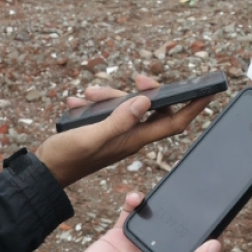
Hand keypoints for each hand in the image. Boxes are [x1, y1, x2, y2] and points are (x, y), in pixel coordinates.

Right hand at [35, 75, 214, 186]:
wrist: (43, 174)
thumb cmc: (66, 159)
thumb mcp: (91, 136)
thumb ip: (118, 120)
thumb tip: (144, 101)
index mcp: (134, 140)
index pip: (174, 122)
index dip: (193, 107)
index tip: (208, 91)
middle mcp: (130, 137)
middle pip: (152, 108)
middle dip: (145, 91)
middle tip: (137, 78)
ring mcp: (117, 134)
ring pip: (126, 106)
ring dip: (109, 96)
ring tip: (87, 95)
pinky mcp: (103, 131)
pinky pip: (106, 111)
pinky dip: (94, 104)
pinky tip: (77, 103)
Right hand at [35, 192, 219, 251]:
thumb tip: (215, 246)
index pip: (199, 249)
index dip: (210, 231)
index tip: (222, 210)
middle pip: (180, 228)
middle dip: (187, 211)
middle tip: (197, 186)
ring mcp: (139, 245)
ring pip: (157, 217)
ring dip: (162, 203)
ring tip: (170, 187)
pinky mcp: (118, 236)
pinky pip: (131, 213)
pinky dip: (136, 202)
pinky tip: (137, 198)